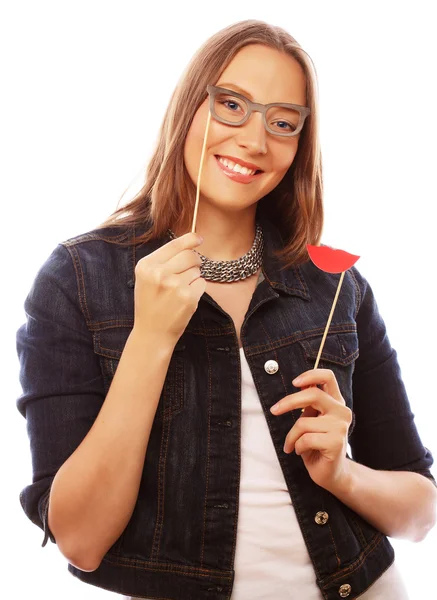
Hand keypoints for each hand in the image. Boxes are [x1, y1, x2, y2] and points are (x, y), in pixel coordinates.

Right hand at [133, 232, 206, 343]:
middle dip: (195, 260)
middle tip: (190, 269)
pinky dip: (197, 289)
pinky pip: (202, 283)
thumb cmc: (150, 303)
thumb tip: (190, 243)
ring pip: (197, 270)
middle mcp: (159, 273)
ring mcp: (174, 285)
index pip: (174, 245)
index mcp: (146, 265)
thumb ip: (163, 260)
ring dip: (193, 277)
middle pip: (190, 255)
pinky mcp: (188, 297)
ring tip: (180, 290)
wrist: (152, 333)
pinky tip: (185, 298)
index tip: (199, 238)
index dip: (190, 239)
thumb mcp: (146, 278)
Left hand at [270, 369, 352, 492]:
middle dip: (288, 402)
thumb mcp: (311, 419)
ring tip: (293, 445)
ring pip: (303, 422)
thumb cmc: (316, 444)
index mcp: (336, 402)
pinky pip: (305, 439)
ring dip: (291, 436)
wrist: (330, 474)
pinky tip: (301, 452)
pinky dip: (297, 446)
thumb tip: (298, 386)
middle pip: (312, 394)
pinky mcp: (336, 443)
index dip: (310, 375)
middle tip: (274, 410)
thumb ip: (309, 404)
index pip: (328, 377)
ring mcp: (341, 427)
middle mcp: (342, 411)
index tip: (295, 383)